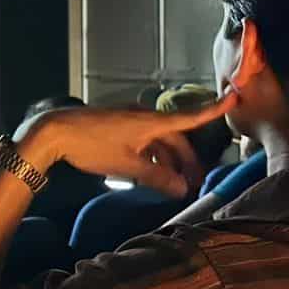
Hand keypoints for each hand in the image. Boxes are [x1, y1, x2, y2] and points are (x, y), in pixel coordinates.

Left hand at [14, 95, 236, 196]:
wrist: (55, 132)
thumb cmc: (91, 146)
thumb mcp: (127, 166)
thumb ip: (156, 178)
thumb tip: (182, 189)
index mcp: (150, 122)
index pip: (190, 117)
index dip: (213, 110)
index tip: (233, 99)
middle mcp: (144, 117)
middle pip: (175, 137)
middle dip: (187, 159)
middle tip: (196, 182)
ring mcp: (130, 121)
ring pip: (158, 141)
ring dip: (168, 161)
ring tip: (174, 185)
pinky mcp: (117, 127)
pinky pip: (143, 140)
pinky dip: (151, 156)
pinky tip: (150, 174)